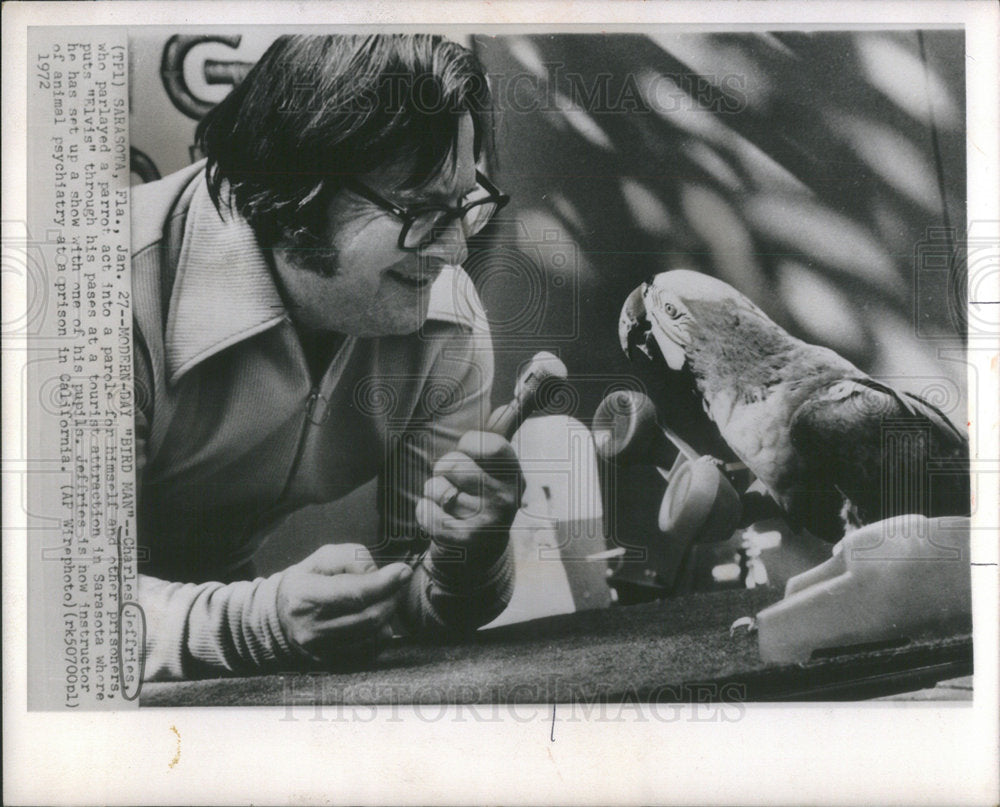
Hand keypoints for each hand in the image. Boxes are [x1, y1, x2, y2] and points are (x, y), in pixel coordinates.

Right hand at [276, 543, 411, 662]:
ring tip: (383, 599)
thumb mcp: (323, 558)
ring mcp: (321, 652)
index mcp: (305, 598)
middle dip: (391, 597)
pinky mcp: (332, 665)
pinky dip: (381, 633)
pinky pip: (372, 652)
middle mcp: (311, 630)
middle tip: (396, 583)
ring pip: (374, 636)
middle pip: (369, 617)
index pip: (354, 594)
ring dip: (388, 615)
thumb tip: (380, 573)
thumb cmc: (306, 582)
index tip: (403, 571)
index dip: (385, 583)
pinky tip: (375, 618)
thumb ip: (353, 558)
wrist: (278, 618)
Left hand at [415, 431, 523, 564]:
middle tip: (452, 484)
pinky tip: (435, 516)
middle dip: (442, 471)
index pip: (486, 443)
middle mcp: (507, 496)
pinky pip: (427, 512)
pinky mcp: (467, 541)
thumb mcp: (493, 471)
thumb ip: (493, 439)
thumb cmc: (478, 500)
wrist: (478, 554)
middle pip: (453, 463)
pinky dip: (423, 511)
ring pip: (437, 488)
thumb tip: (514, 400)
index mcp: (513, 473)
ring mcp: (489, 520)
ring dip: (432, 493)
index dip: (466, 446)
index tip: (468, 457)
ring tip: (446, 503)